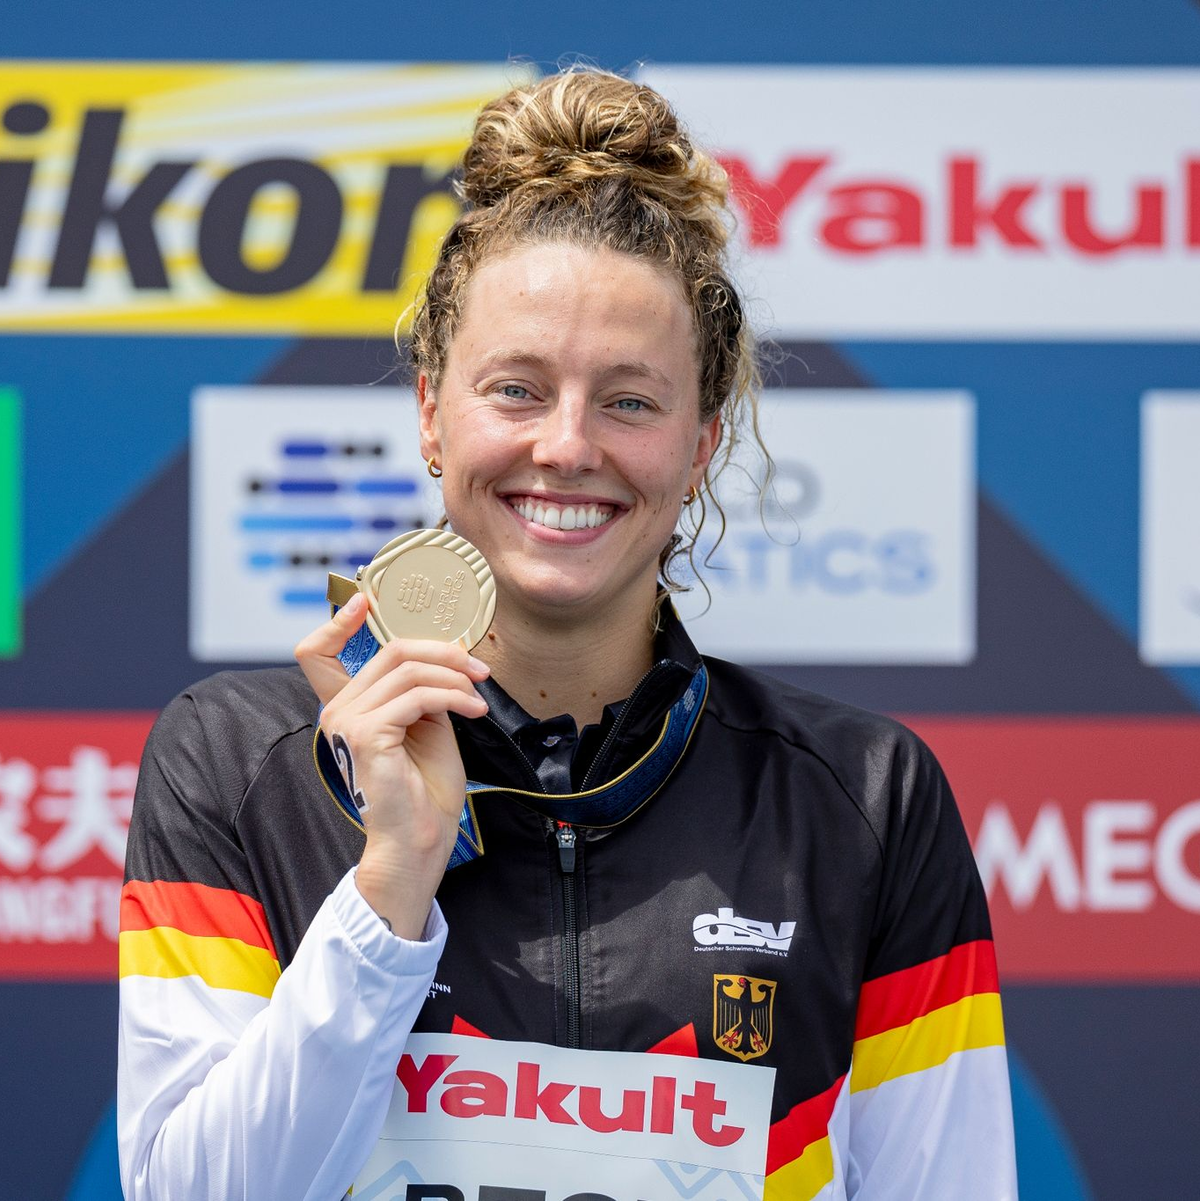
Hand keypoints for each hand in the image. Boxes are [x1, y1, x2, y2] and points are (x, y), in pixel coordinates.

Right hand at [294, 593, 489, 937]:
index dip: (339, 619)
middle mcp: (337, 711)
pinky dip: (454, 696)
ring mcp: (347, 722)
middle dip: (442, 651)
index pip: (317, 652)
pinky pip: (418, 695)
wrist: (420, 840)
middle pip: (390, 650)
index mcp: (346, 706)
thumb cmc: (425, 789)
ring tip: (480, 695)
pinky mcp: (367, 735)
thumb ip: (422, 688)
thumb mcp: (426, 724)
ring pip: (408, 668)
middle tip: (478, 666)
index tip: (367, 597)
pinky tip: (475, 710)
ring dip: (455, 677)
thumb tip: (445, 652)